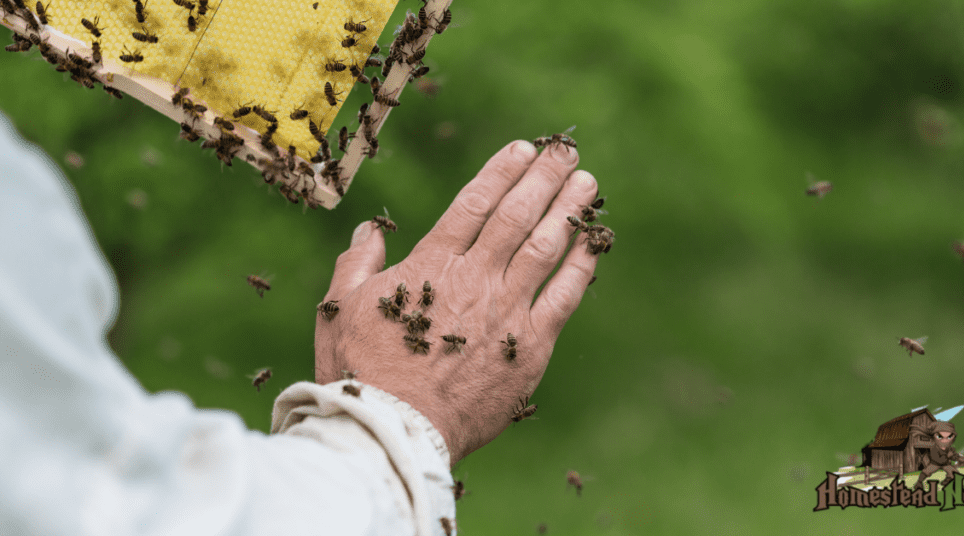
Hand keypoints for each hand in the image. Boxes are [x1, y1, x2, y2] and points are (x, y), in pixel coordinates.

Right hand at [314, 140, 600, 466]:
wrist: (395, 432)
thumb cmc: (361, 374)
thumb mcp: (339, 310)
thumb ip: (356, 263)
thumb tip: (370, 230)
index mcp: (430, 265)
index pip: (474, 203)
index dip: (501, 171)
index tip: (522, 148)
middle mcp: (475, 278)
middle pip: (517, 215)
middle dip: (544, 177)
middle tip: (564, 151)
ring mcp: (506, 311)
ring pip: (546, 247)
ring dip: (568, 210)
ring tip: (586, 183)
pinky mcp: (530, 348)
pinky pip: (564, 297)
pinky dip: (581, 266)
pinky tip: (593, 244)